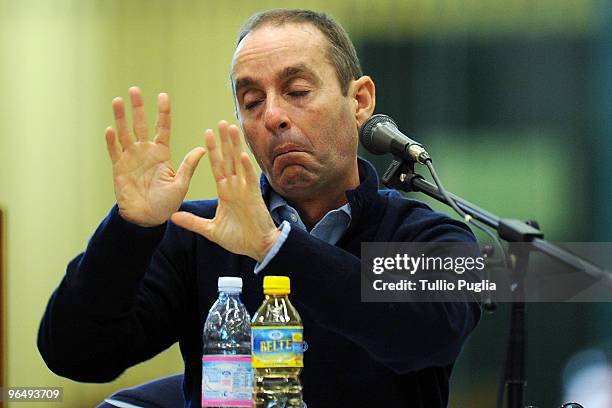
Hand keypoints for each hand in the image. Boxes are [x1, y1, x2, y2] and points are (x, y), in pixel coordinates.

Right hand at [105, 87, 205, 226]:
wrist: (148, 218)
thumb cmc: (167, 203)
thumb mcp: (181, 183)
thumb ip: (189, 165)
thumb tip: (203, 148)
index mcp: (161, 153)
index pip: (162, 128)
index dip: (162, 112)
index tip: (163, 95)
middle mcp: (145, 152)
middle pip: (140, 125)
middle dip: (138, 108)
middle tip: (134, 90)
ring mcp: (130, 159)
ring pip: (124, 133)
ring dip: (120, 118)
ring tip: (117, 101)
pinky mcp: (119, 169)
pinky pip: (114, 152)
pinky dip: (112, 141)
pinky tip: (110, 129)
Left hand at [171, 121, 279, 261]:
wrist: (257, 248)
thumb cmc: (238, 238)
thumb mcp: (210, 230)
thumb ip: (193, 222)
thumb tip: (173, 217)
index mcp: (226, 192)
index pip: (217, 166)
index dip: (212, 150)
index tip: (208, 133)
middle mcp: (235, 187)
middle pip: (228, 159)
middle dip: (224, 141)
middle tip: (221, 122)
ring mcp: (245, 190)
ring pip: (239, 163)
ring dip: (235, 146)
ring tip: (232, 128)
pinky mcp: (253, 197)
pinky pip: (249, 179)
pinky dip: (246, 167)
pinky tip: (243, 154)